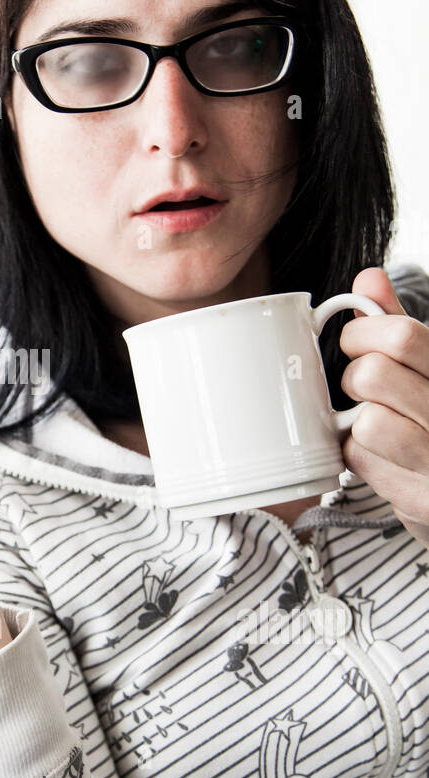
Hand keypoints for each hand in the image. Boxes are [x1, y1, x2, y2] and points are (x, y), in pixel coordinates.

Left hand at [338, 267, 428, 547]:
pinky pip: (361, 463)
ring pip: (367, 423)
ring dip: (358, 422)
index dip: (362, 333)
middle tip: (365, 388)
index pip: (403, 334)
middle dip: (355, 377)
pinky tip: (383, 457)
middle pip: (374, 375)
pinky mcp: (422, 500)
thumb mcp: (428, 366)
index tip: (356, 342)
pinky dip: (361, 456)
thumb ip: (399, 324)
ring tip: (377, 423)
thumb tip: (369, 278)